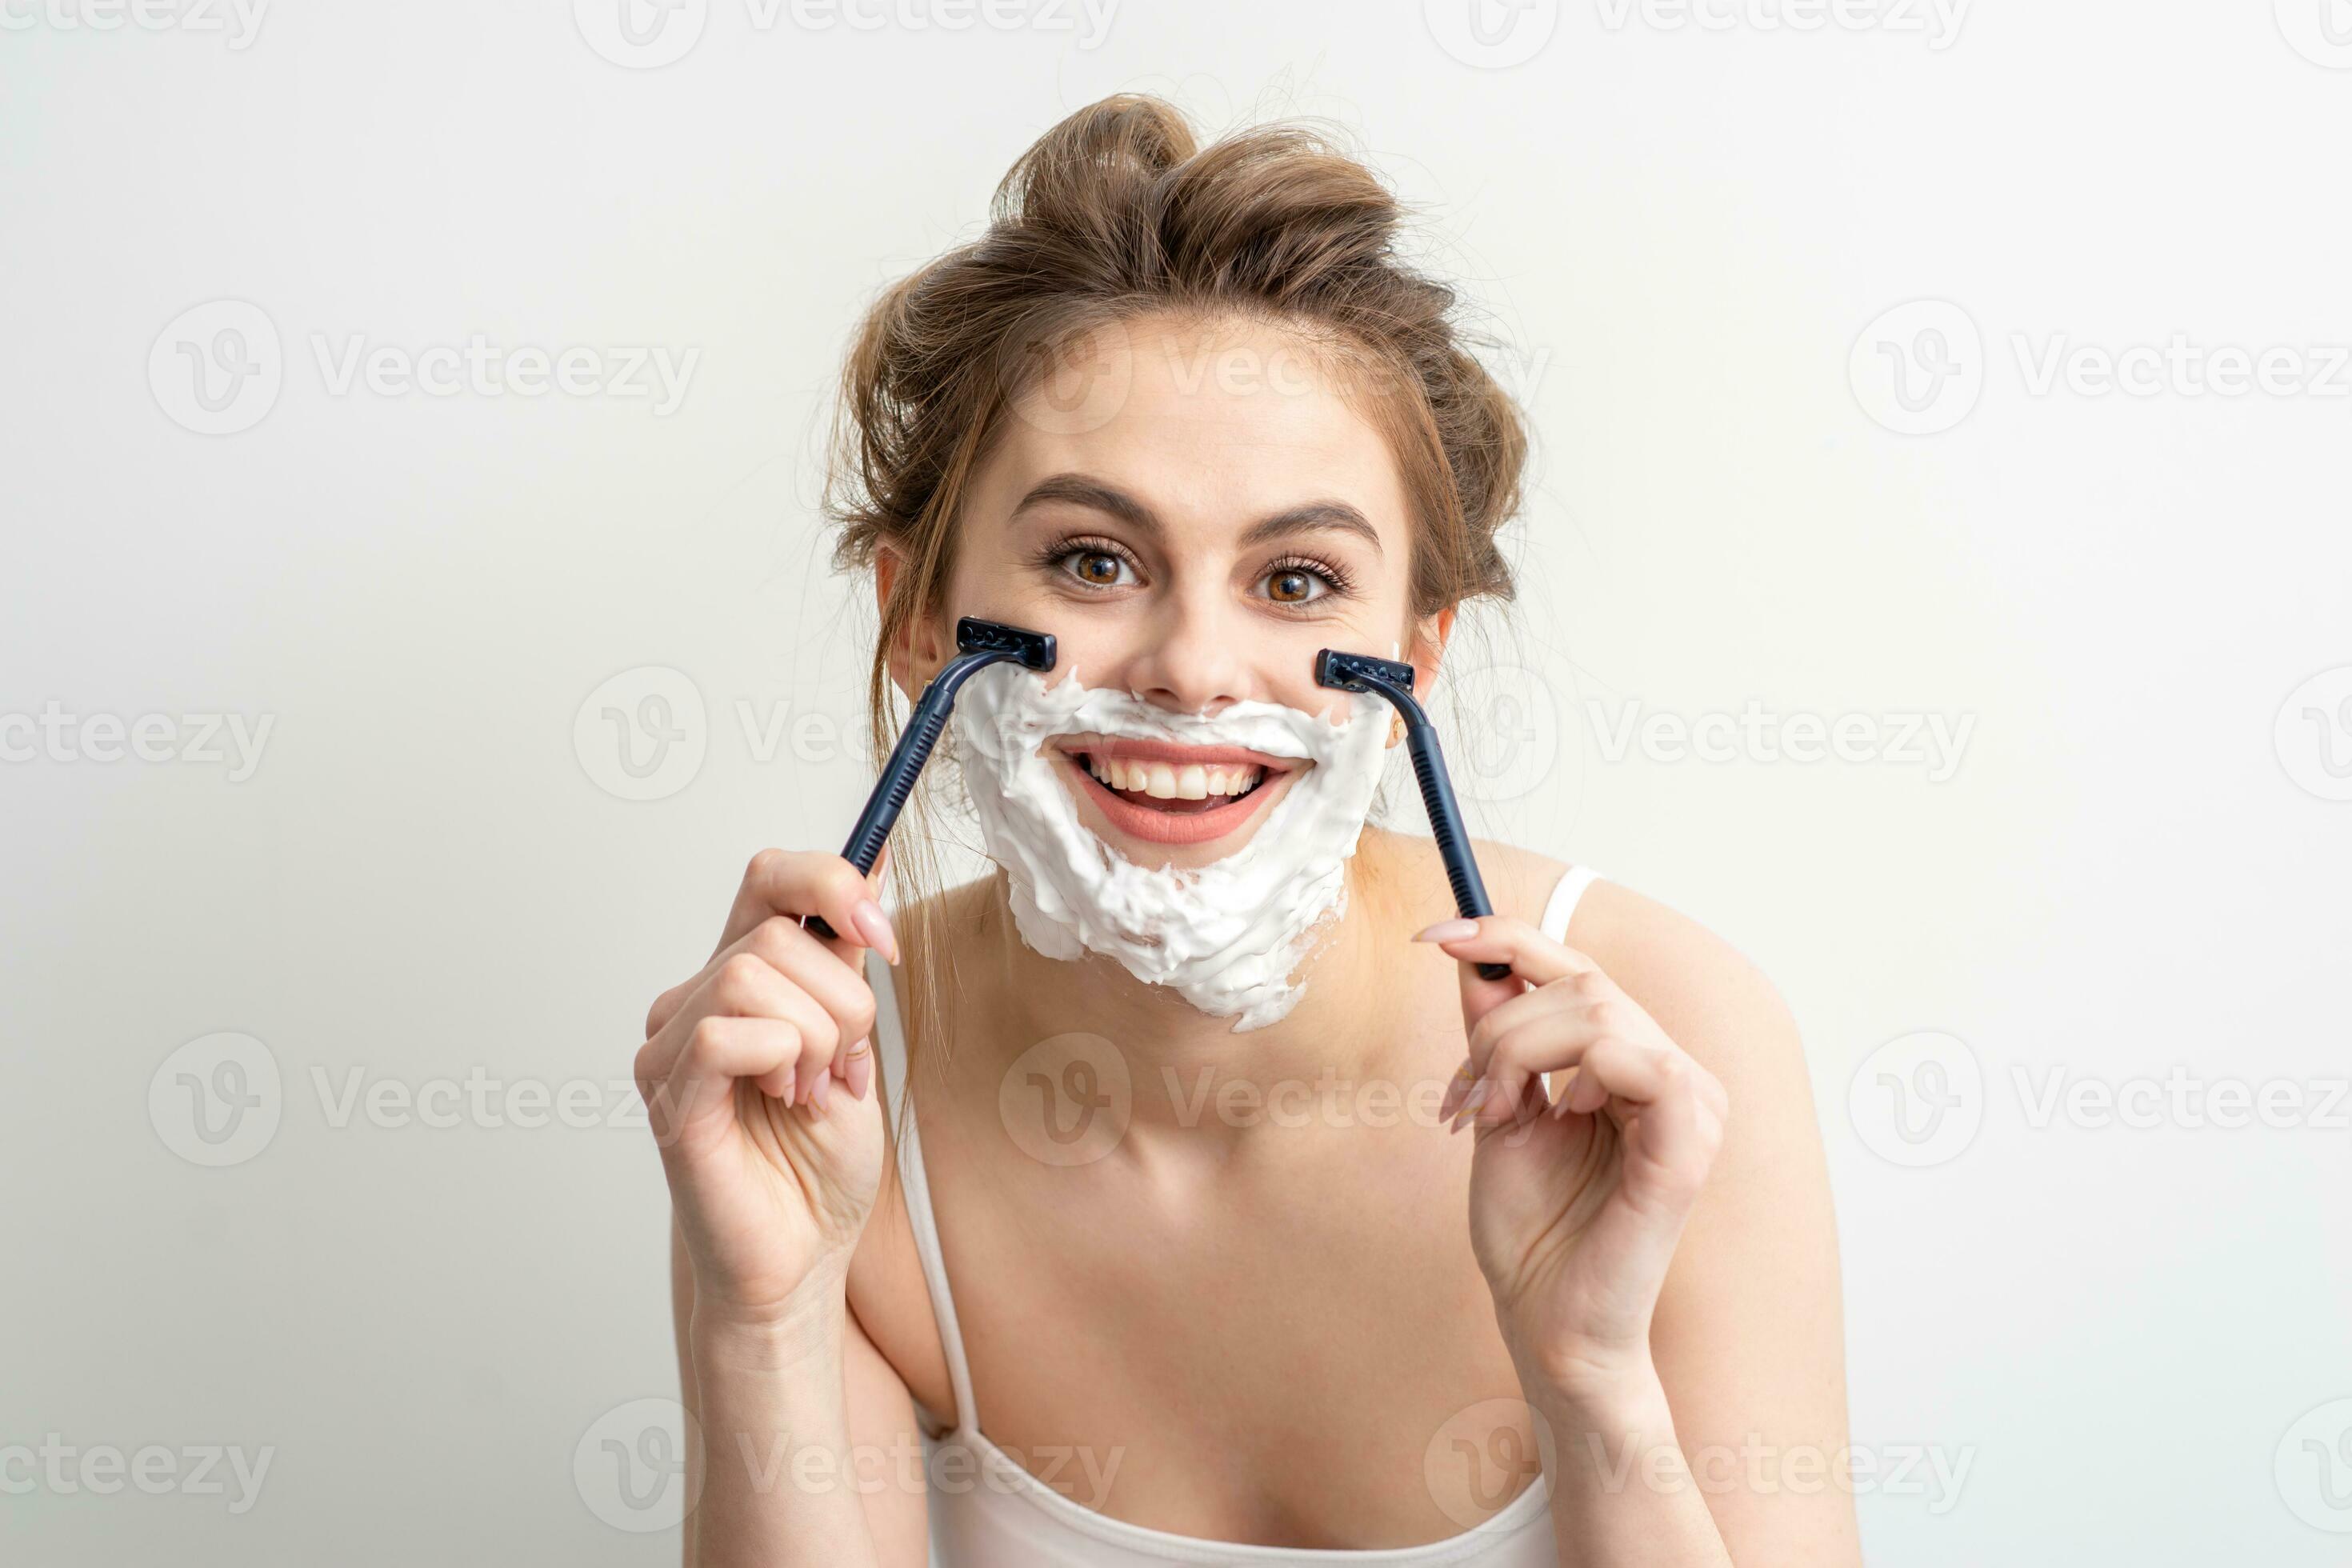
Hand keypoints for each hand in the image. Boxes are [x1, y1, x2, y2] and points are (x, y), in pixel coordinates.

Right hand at [636, 849, 897, 1334]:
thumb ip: (849, 961)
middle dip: (843, 1001)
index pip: (770, 877)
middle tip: (846, 1068)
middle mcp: (695, 1000)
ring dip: (815, 1037)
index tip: (883, 935)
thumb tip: (873, 868)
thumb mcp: (857, 1041)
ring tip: (812, 1093)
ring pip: (750, 974)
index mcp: (742, 976)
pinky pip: (721, 1034)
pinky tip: (786, 1100)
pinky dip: (777, 1059)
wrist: (802, 1258)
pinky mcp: (669, 1097)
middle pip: (775, 932)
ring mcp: (672, 1047)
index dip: (832, 883)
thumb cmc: (819, 1164)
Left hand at [1421, 916, 1728, 1398]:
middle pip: (1581, 983)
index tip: (1433, 935)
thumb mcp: (1497, 1109)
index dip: (1507, 937)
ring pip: (1598, 1010)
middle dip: (1498, 1026)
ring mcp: (1691, 1106)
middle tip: (1464, 1095)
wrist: (1545, 1323)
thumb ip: (1494, 1036)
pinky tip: (1557, 1111)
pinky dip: (1580, 1071)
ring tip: (1493, 1113)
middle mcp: (1673, 1073)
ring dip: (1518, 1051)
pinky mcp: (1690, 1144)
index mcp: (1632, 1063)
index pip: (1578, 969)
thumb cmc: (1531, 1231)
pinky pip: (1643, 1060)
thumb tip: (1473, 956)